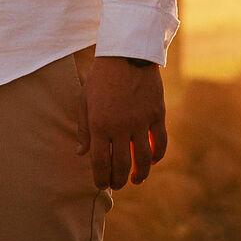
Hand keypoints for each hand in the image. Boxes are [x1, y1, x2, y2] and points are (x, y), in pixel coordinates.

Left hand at [76, 56, 166, 189]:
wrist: (126, 55)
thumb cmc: (101, 78)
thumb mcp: (85, 101)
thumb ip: (84, 129)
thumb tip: (81, 154)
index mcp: (100, 124)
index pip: (100, 161)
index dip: (100, 177)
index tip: (100, 185)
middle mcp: (120, 126)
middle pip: (122, 165)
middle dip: (119, 180)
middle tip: (117, 185)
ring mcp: (141, 122)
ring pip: (143, 159)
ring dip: (140, 174)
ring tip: (135, 180)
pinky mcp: (157, 115)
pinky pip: (159, 142)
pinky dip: (157, 156)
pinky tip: (151, 161)